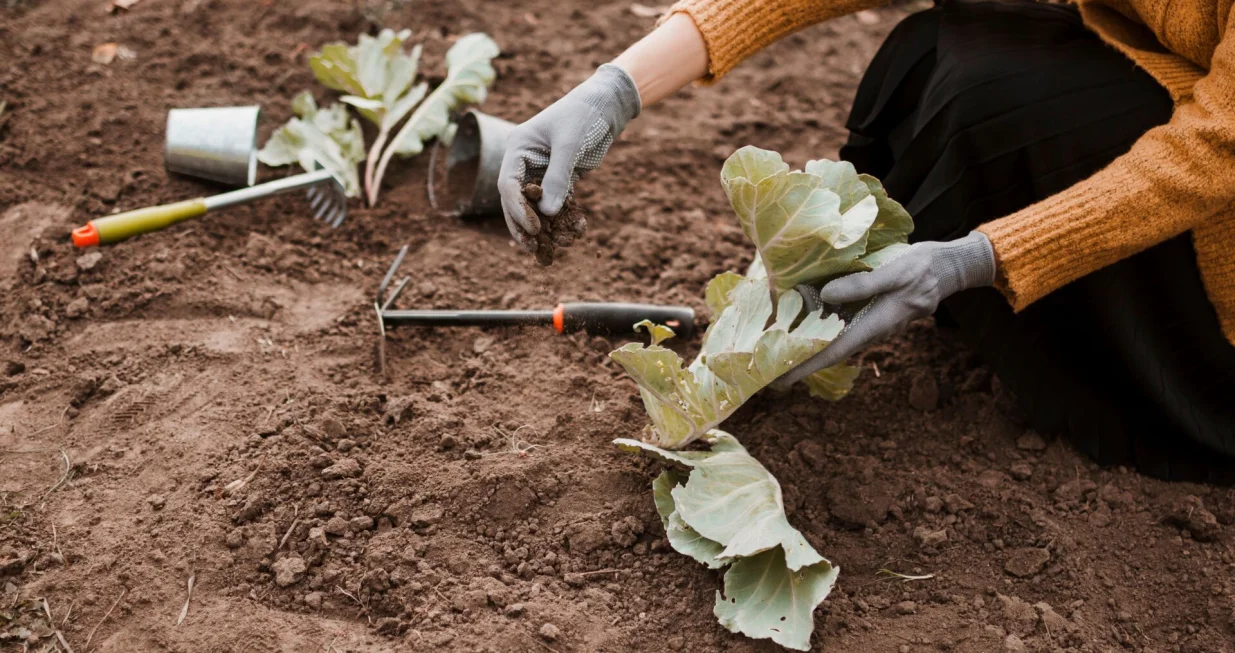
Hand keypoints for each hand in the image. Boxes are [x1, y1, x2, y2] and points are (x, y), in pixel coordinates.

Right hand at [498, 64, 640, 250]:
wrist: (607, 105)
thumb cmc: (584, 115)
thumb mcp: (570, 143)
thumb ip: (558, 177)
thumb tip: (547, 213)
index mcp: (518, 148)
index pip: (508, 184)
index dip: (518, 209)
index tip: (534, 228)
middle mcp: (525, 162)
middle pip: (516, 200)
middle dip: (523, 225)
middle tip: (532, 248)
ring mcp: (541, 171)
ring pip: (535, 206)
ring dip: (542, 228)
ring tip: (548, 249)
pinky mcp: (559, 178)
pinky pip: (555, 203)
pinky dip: (561, 219)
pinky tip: (571, 234)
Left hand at [773, 231, 997, 388]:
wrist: (946, 268)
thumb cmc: (922, 268)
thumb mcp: (894, 272)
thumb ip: (862, 284)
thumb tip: (826, 295)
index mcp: (875, 324)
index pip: (834, 351)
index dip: (806, 366)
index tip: (781, 379)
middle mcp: (871, 329)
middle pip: (830, 351)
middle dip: (801, 362)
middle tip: (769, 371)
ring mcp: (871, 323)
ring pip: (835, 339)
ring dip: (809, 346)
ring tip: (778, 350)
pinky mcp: (871, 313)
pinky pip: (842, 326)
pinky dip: (821, 328)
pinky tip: (803, 323)